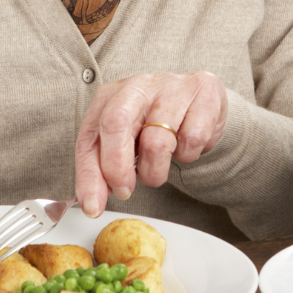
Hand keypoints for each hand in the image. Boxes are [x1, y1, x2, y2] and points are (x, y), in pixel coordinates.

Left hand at [74, 71, 227, 216]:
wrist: (200, 100)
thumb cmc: (157, 122)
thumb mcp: (125, 140)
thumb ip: (105, 166)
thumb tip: (93, 200)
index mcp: (110, 96)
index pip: (90, 137)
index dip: (89, 176)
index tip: (93, 207)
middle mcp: (138, 86)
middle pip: (115, 123)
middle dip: (117, 168)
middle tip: (125, 191)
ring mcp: (172, 86)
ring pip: (157, 142)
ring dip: (157, 171)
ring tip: (160, 166)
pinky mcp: (203, 90)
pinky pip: (192, 140)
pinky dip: (188, 154)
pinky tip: (186, 144)